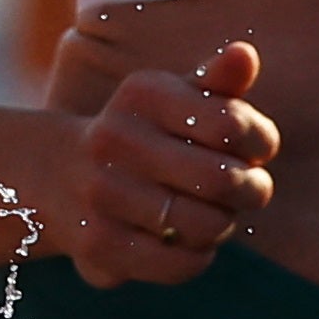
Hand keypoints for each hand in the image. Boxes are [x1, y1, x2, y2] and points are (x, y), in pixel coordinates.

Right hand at [63, 42, 275, 289]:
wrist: (58, 175)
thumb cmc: (144, 134)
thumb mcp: (176, 99)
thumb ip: (217, 81)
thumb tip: (245, 54)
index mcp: (142, 94)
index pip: (231, 123)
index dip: (261, 141)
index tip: (256, 148)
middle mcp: (114, 138)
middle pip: (222, 180)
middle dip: (251, 190)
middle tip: (249, 190)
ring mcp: (102, 193)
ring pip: (205, 225)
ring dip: (223, 225)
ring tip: (212, 214)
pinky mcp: (99, 243)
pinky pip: (180, 264)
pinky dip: (198, 256)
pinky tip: (187, 240)